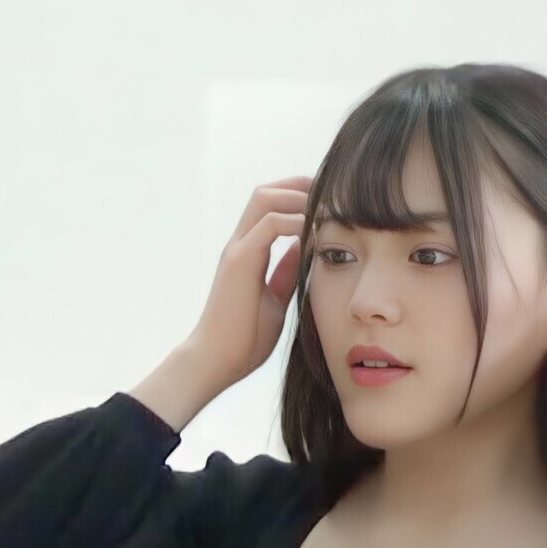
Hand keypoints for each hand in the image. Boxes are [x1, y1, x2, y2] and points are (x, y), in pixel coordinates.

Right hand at [192, 179, 310, 386]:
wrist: (217, 361)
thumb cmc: (244, 338)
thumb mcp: (275, 298)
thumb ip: (286, 271)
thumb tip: (304, 248)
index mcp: (246, 253)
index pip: (268, 207)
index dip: (296, 197)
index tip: (326, 203)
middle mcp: (239, 245)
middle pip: (265, 192)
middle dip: (298, 186)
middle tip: (329, 195)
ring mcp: (237, 250)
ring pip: (264, 198)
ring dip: (297, 197)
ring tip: (324, 208)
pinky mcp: (239, 261)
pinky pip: (269, 225)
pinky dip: (295, 220)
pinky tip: (316, 231)